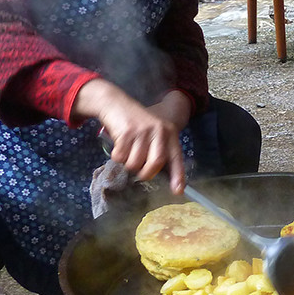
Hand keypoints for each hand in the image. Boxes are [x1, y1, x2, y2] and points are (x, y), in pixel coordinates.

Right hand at [73, 80, 188, 191]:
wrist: (116, 103)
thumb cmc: (135, 123)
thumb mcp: (152, 133)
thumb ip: (158, 150)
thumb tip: (158, 175)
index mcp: (169, 132)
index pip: (176, 157)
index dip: (177, 175)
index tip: (178, 191)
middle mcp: (159, 131)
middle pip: (156, 162)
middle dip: (146, 173)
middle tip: (140, 173)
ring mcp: (143, 131)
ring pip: (136, 162)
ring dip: (128, 164)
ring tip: (127, 153)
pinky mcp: (127, 131)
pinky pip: (121, 156)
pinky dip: (117, 156)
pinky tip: (119, 145)